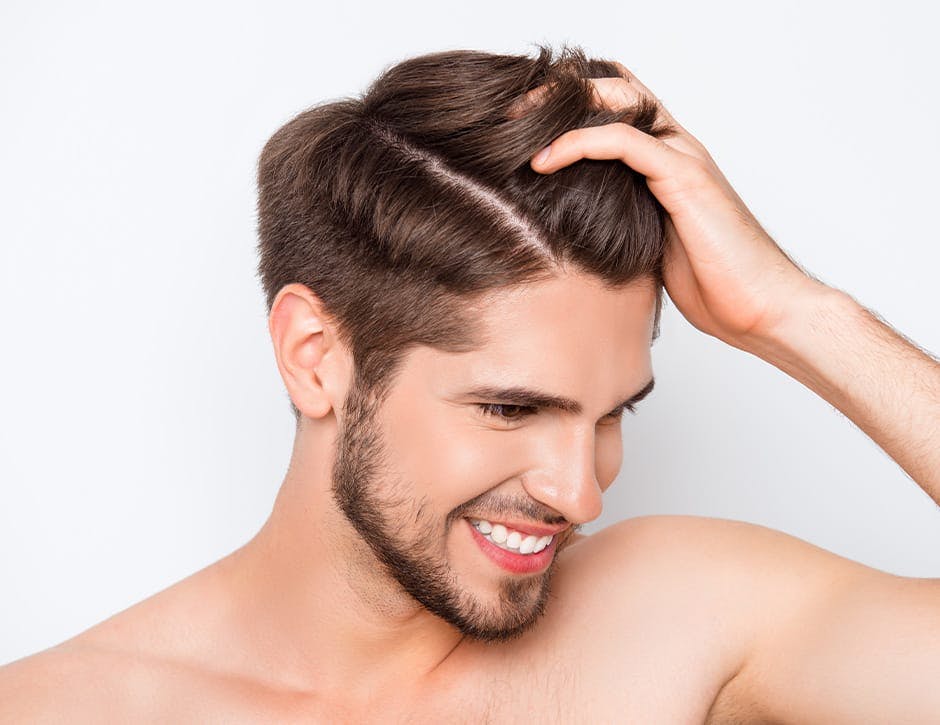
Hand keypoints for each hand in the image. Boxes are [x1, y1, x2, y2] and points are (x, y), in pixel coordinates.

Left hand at [511, 63, 825, 349]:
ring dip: (562, 105)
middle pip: (616, 89)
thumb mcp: (647, 245)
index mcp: (667, 161)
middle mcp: (677, 148)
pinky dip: (579, 143)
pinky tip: (544, 161)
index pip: (618, 108)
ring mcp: (684, 157)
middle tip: (511, 111)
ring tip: (514, 123)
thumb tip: (571, 227)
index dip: (572, 104)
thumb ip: (620, 221)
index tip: (521, 124)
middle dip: (560, 91)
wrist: (760, 308)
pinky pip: (626, 141)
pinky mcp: (685, 178)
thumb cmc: (712, 284)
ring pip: (620, 100)